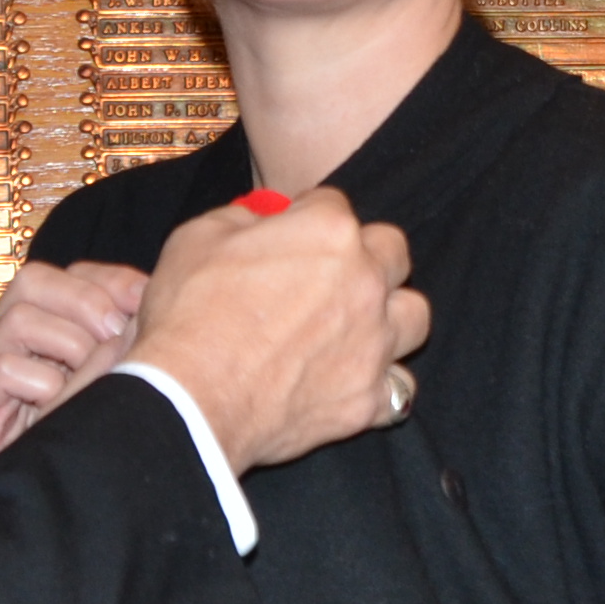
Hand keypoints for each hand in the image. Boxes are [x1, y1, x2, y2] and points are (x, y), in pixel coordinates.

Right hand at [0, 259, 151, 472]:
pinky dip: (39, 384)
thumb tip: (158, 298)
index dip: (111, 282)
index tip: (147, 304)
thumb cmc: (94, 441)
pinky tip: (58, 408)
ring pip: (17, 320)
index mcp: (50, 325)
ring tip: (88, 380)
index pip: (71, 274)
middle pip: (32, 281)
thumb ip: (135, 338)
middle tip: (116, 336)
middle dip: (85, 304)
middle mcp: (12, 341)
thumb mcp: (123, 379)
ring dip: (66, 346)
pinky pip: (1, 369)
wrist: (54, 508)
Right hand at [122, 188, 431, 475]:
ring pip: (415, 316)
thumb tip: (260, 220)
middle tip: (333, 273)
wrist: (190, 399)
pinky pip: (399, 389)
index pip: (333, 204)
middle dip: (367, 255)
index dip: (307, 215)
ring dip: (392, 316)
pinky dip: (381, 384)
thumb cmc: (189, 314)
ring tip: (361, 325)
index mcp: (328, 232)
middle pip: (393, 252)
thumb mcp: (197, 237)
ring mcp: (374, 343)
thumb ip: (241, 218)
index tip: (292, 230)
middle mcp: (365, 282)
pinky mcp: (367, 398)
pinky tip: (355, 381)